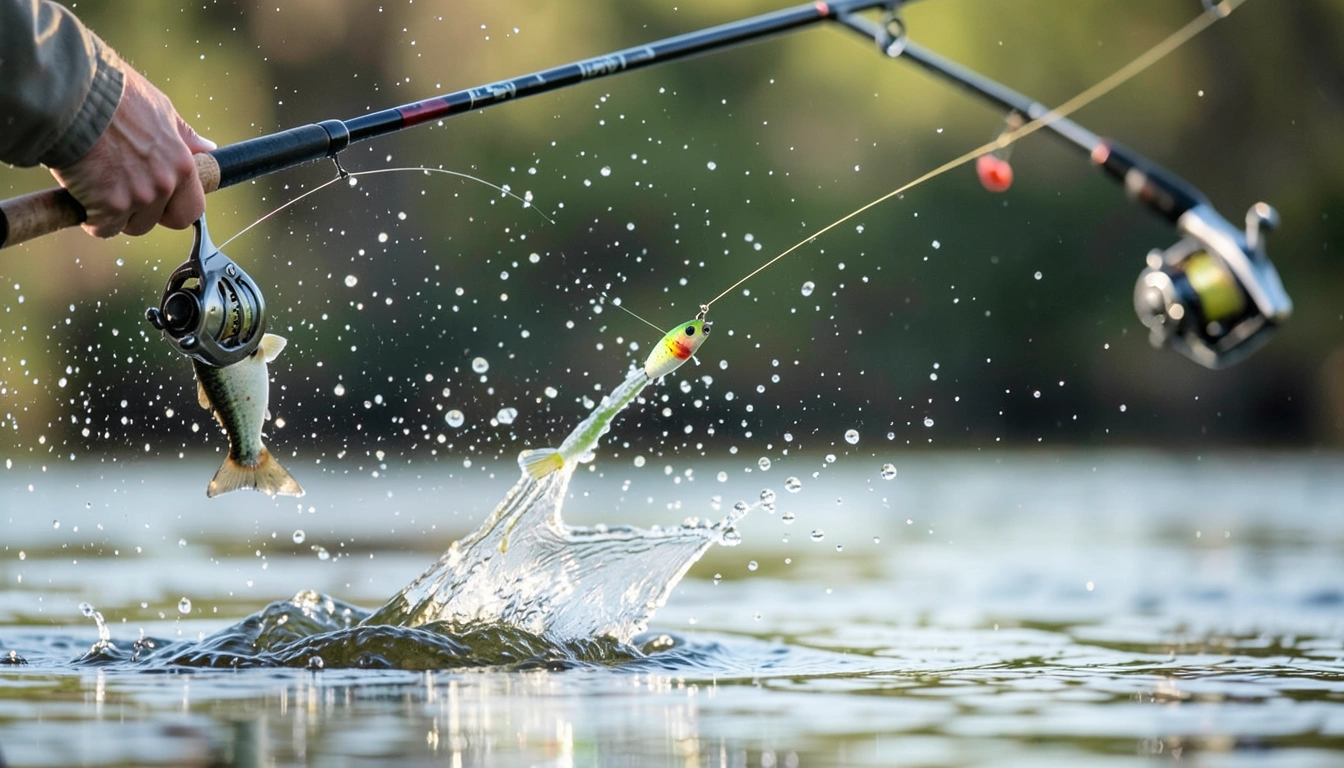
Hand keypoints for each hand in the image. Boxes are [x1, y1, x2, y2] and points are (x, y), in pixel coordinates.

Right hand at [49, 64, 215, 237]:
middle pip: (157, 222)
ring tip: (97, 183)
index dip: (171, 208)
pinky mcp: (109, 205)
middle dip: (141, 216)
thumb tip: (207, 147)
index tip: (156, 199)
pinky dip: (89, 216)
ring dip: (113, 214)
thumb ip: (182, 135)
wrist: (71, 97)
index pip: (191, 209)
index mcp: (182, 164)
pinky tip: (81, 192)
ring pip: (129, 225)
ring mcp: (138, 197)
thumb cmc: (114, 96)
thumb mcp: (159, 108)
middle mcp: (165, 184)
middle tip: (120, 192)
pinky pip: (102, 227)